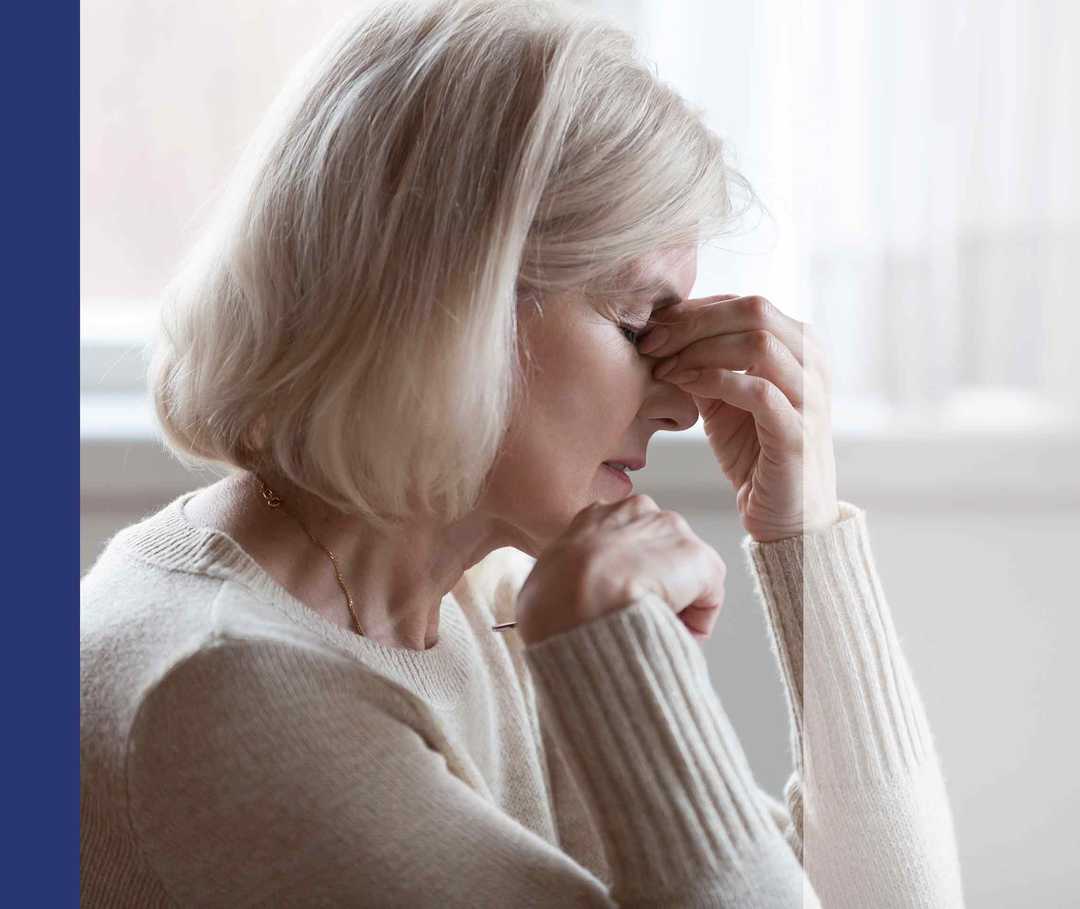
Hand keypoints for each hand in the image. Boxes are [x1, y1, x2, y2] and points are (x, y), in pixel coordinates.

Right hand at [515, 495, 725, 645]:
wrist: (577, 603)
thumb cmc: (551, 602)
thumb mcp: (544, 582)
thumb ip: (565, 582)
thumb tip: (567, 605)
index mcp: (595, 516)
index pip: (623, 543)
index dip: (623, 579)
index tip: (618, 605)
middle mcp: (638, 511)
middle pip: (658, 554)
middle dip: (655, 586)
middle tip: (638, 619)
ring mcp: (671, 532)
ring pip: (684, 574)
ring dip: (674, 602)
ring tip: (652, 628)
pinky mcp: (699, 559)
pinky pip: (707, 598)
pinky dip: (696, 622)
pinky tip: (671, 633)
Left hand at [638, 294, 839, 542]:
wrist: (784, 514)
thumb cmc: (754, 451)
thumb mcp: (723, 398)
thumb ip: (703, 362)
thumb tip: (661, 331)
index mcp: (800, 344)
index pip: (745, 304)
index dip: (694, 309)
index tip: (652, 328)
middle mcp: (813, 362)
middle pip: (754, 310)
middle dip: (694, 322)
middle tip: (652, 343)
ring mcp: (811, 396)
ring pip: (758, 343)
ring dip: (700, 351)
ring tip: (664, 368)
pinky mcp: (798, 433)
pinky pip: (757, 391)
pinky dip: (713, 382)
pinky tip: (683, 387)